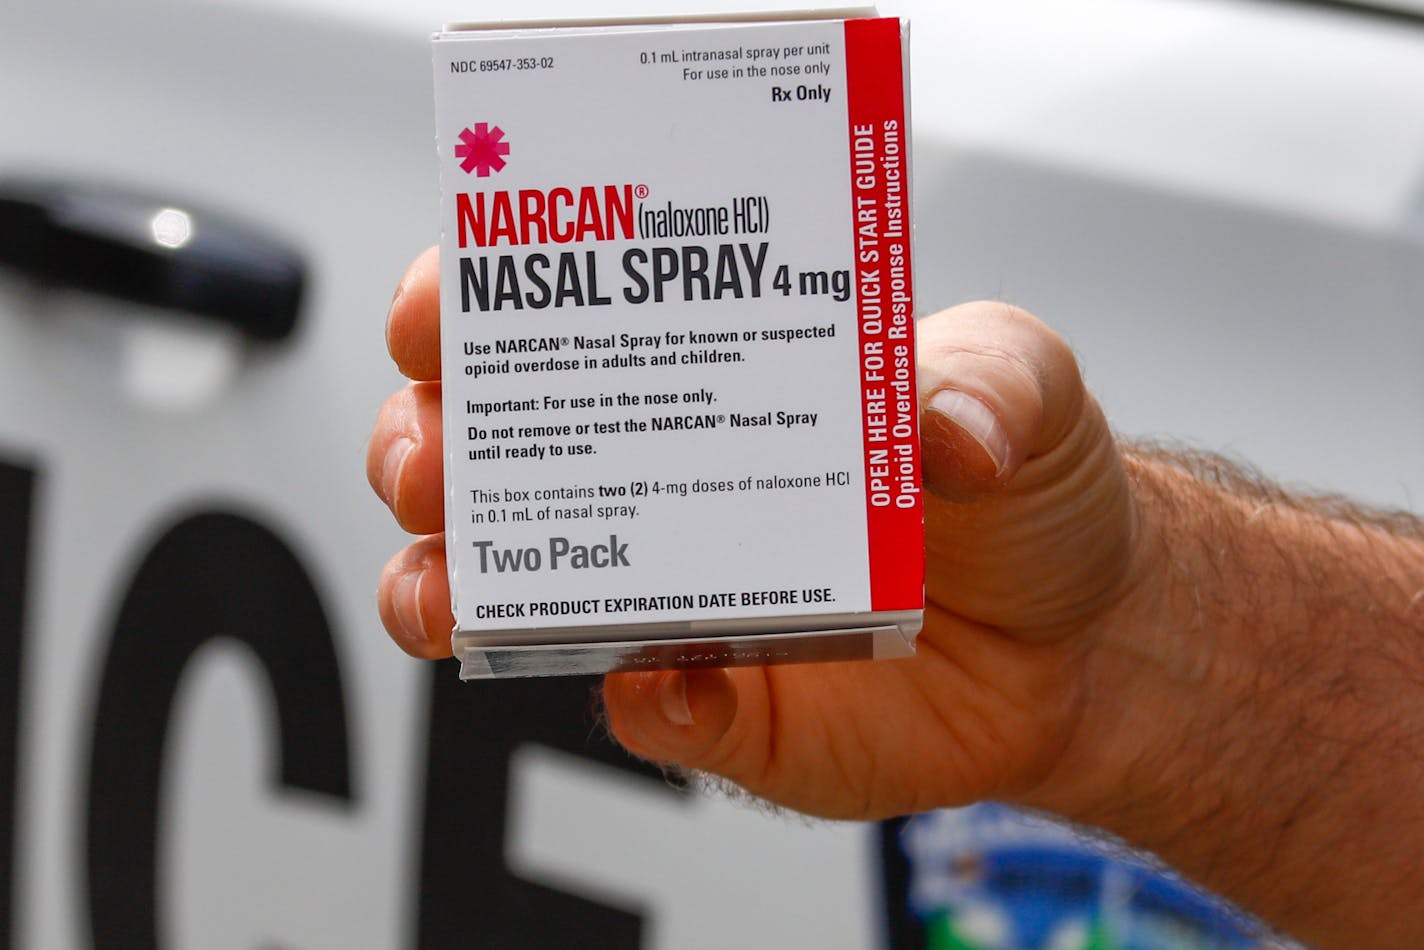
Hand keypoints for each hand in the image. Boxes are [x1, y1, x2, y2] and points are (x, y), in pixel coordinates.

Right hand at [368, 246, 1147, 820]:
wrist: (1076, 644)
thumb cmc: (1023, 492)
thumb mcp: (1021, 389)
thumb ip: (987, 383)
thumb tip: (940, 422)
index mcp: (708, 376)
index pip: (553, 324)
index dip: (467, 309)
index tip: (439, 307)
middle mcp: (666, 487)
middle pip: (487, 460)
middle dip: (422, 451)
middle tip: (436, 459)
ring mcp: (678, 600)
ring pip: (512, 597)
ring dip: (453, 589)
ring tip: (462, 589)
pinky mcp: (717, 704)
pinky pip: (644, 713)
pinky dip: (641, 699)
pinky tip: (669, 677)